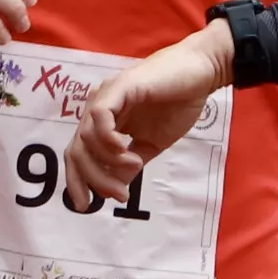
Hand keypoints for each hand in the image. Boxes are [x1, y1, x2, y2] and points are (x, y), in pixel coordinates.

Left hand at [68, 21, 235, 205]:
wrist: (201, 73)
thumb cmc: (179, 103)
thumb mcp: (152, 144)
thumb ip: (131, 163)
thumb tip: (116, 187)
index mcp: (104, 122)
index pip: (77, 154)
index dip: (76, 182)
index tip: (86, 206)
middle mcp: (98, 109)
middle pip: (76, 151)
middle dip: (93, 179)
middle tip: (119, 195)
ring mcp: (106, 97)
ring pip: (86, 138)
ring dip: (109, 162)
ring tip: (136, 164)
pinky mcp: (120, 88)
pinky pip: (100, 117)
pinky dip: (108, 139)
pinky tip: (125, 149)